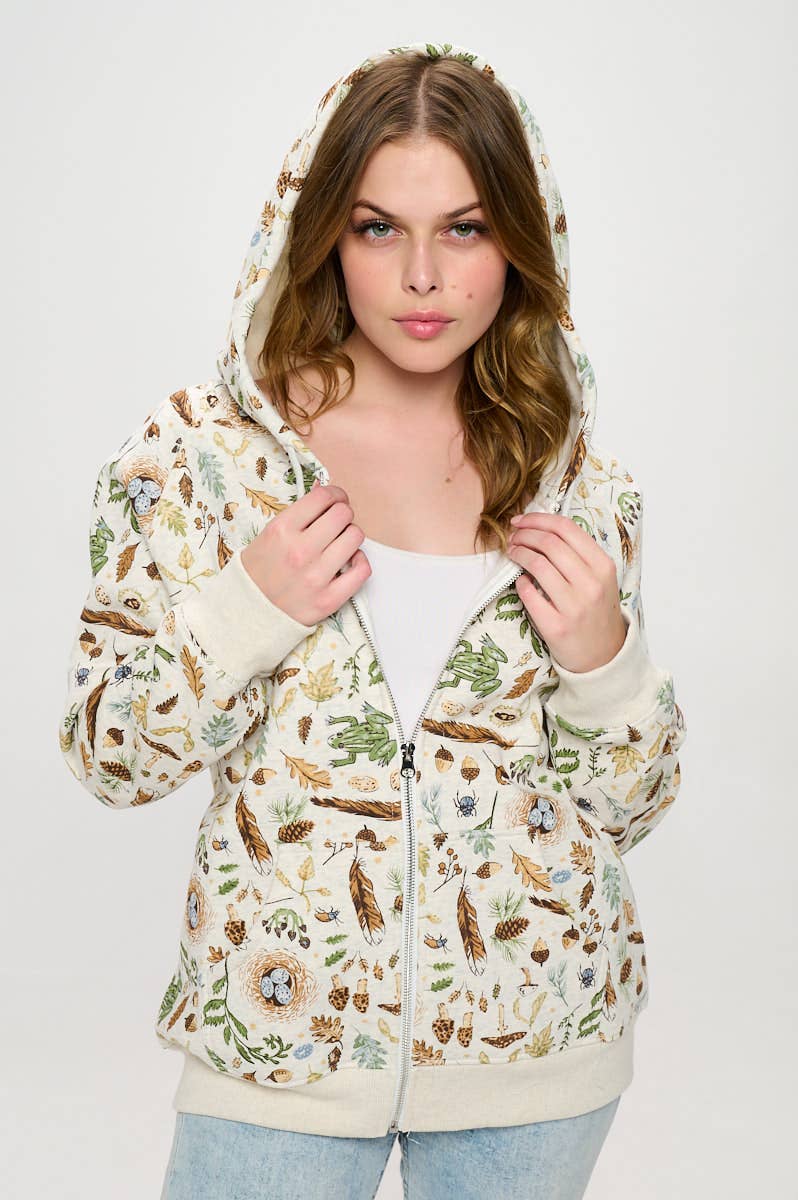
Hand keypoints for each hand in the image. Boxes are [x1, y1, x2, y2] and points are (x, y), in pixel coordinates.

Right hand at [241, 481, 370, 625]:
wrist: (248, 614)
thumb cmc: (258, 572)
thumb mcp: (268, 535)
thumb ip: (297, 515)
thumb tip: (326, 493)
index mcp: (282, 530)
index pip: (323, 497)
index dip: (334, 494)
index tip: (335, 500)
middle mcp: (300, 551)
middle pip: (343, 514)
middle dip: (343, 514)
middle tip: (337, 522)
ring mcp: (316, 576)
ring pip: (355, 537)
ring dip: (350, 536)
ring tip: (340, 543)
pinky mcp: (329, 599)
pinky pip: (362, 570)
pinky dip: (359, 562)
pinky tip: (349, 561)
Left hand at [507, 512, 627, 671]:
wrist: (603, 656)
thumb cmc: (596, 611)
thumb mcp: (600, 578)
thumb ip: (578, 554)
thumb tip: (541, 529)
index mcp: (603, 566)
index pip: (566, 528)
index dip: (539, 519)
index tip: (522, 520)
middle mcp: (591, 584)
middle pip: (549, 543)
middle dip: (524, 534)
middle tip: (513, 536)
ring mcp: (574, 607)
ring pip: (537, 565)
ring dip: (518, 553)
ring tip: (512, 552)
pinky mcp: (556, 627)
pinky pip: (529, 595)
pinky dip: (520, 582)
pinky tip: (520, 580)